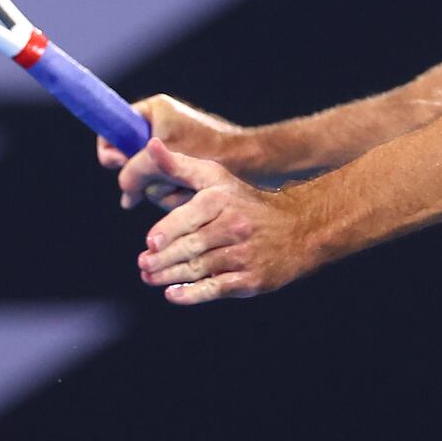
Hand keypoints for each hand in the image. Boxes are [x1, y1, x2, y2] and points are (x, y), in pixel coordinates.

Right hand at [98, 94, 253, 209]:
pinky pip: (165, 186)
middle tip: (155, 181)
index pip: (112, 127)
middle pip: (129, 160)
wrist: (250, 161)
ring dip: (162, 188)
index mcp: (154, 110)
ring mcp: (170, 150)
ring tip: (184, 186)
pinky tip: (189, 194)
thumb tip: (126, 196)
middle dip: (144, 176)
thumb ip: (134, 172)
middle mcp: (159, 128)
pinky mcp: (182, 168)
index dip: (110, 150)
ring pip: (147, 178)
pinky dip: (175, 194)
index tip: (120, 162)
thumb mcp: (163, 160)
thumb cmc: (210, 151)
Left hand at [124, 139, 314, 304]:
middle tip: (143, 264)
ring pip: (199, 268)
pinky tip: (173, 294)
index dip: (165, 233)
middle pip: (190, 247)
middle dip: (161, 259)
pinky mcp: (252, 279)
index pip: (187, 218)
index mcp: (221, 200)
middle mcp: (234, 226)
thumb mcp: (215, 178)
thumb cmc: (245, 203)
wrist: (298, 229)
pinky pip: (215, 288)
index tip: (149, 243)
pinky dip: (191, 294)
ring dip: (169, 276)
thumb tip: (151, 146)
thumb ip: (179, 166)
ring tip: (150, 277)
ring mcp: (244, 254)